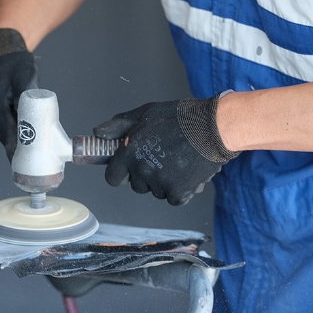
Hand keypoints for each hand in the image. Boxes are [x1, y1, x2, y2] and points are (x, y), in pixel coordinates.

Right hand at [0, 28, 38, 160]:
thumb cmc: (13, 63)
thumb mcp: (25, 77)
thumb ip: (28, 99)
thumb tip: (33, 122)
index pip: (8, 137)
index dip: (22, 152)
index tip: (34, 163)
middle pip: (8, 138)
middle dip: (25, 142)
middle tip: (45, 142)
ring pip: (6, 133)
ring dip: (19, 132)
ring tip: (34, 121)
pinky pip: (2, 127)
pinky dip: (13, 125)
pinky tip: (21, 115)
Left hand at [93, 94, 239, 205]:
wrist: (213, 127)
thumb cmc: (180, 118)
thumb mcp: (144, 113)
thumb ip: (118, 126)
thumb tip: (98, 133)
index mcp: (129, 152)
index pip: (112, 178)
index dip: (121, 173)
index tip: (130, 168)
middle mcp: (141, 170)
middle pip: (137, 185)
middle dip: (146, 175)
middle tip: (162, 157)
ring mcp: (159, 183)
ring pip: (156, 192)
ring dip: (164, 182)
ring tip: (178, 162)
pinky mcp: (178, 192)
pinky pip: (174, 199)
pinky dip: (181, 190)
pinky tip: (188, 172)